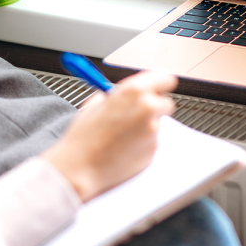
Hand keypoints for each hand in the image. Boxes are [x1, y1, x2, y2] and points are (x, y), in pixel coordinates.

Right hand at [41, 71, 176, 202]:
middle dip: (154, 107)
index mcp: (133, 90)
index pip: (165, 79)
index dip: (161, 84)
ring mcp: (153, 130)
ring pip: (157, 124)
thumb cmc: (83, 136)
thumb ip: (116, 96)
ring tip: (121, 136)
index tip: (158, 89)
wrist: (79, 167)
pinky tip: (123, 148)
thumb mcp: (95, 104)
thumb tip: (126, 94)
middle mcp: (148, 107)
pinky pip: (152, 142)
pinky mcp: (153, 149)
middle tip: (137, 114)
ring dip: (145, 127)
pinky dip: (142, 144)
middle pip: (165, 102)